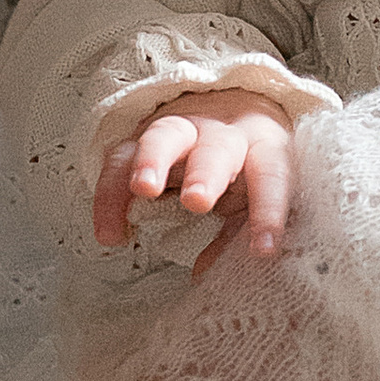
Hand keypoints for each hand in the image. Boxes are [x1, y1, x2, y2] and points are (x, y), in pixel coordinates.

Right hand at [94, 100, 296, 258]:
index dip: (268, 211)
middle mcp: (221, 134)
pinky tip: (110, 233)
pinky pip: (120, 159)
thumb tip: (207, 274)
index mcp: (261, 147)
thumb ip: (238, 232)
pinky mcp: (140, 137)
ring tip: (143, 190)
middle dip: (206, 174)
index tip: (264, 250)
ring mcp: (179, 130)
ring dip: (152, 162)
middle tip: (198, 201)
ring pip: (164, 136)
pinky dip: (111, 195)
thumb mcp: (253, 195)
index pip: (270, 176)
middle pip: (216, 149)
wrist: (224, 106)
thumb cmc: (245, 163)